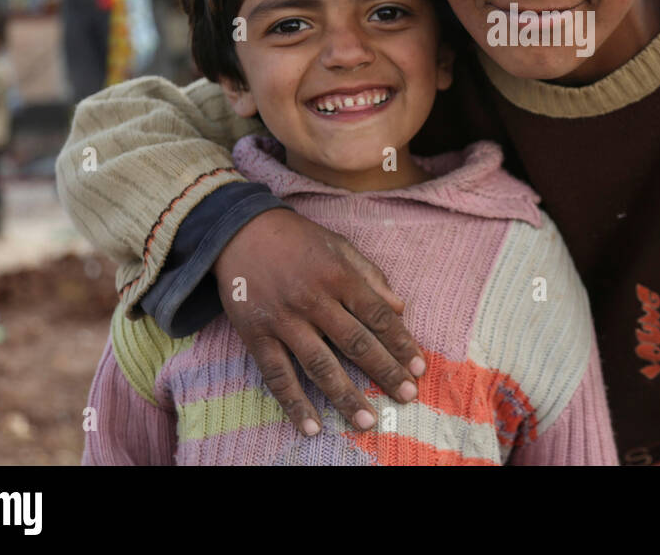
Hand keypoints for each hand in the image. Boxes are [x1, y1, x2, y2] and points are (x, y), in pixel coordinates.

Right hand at [212, 208, 425, 435]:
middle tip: (407, 397)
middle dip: (384, 372)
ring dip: (345, 396)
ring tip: (367, 422)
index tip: (418, 367)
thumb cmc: (299, 240)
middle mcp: (313, 300)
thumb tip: (400, 309)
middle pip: (355, 343)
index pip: (377, 316)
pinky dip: (294, 403)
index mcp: (339, 277)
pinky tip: (312, 426)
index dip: (400, 343)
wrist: (241, 232)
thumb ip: (371, 277)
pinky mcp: (256, 336)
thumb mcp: (340, 247)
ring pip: (319, 366)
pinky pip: (278, 376)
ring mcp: (284, 320)